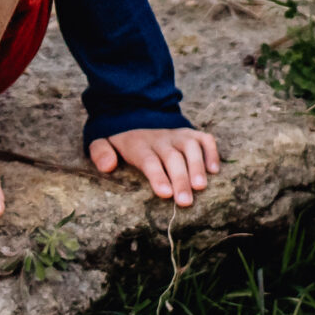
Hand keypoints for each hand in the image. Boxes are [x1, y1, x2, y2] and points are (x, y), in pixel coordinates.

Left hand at [89, 127, 221, 206]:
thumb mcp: (103, 141)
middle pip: (172, 158)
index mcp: (138, 144)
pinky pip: (205, 140)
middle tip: (185, 202)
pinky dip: (211, 153)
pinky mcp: (191, 134)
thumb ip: (100, 152)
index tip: (165, 194)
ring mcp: (177, 135)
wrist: (135, 112)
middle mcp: (160, 138)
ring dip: (197, 166)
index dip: (158, 176)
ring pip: (190, 148)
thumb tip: (107, 167)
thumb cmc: (122, 140)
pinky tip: (214, 170)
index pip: (148, 160)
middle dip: (180, 180)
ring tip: (201, 187)